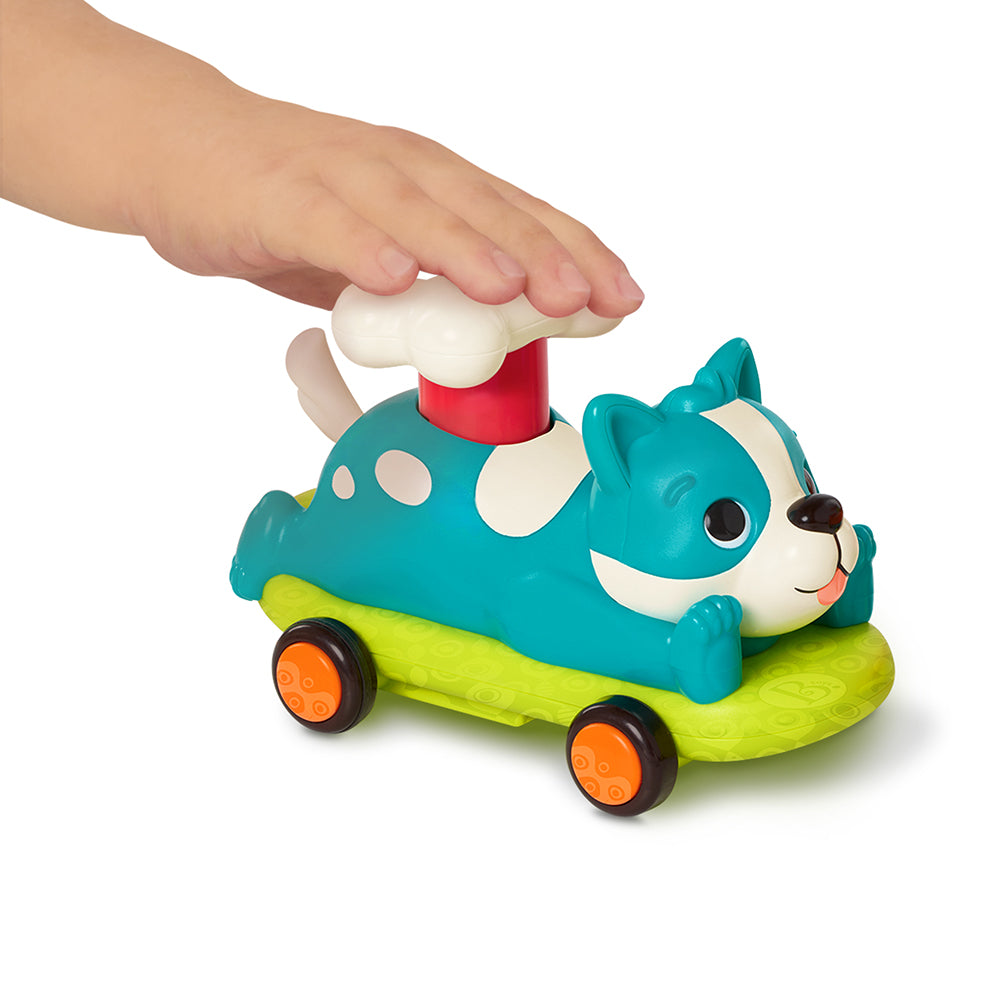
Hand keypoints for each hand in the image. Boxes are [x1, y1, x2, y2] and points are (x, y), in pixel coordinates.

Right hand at [132, 98, 643, 316]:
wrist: (184, 150)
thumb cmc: (297, 205)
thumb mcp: (384, 255)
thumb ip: (433, 295)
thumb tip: (492, 350)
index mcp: (436, 187)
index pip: (522, 217)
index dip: (578, 256)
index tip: (622, 300)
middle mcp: (401, 171)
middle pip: (483, 209)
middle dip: (541, 255)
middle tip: (584, 299)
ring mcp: (341, 179)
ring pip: (414, 209)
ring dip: (465, 248)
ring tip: (510, 287)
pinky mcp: (278, 196)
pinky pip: (323, 221)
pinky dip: (358, 246)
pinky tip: (391, 275)